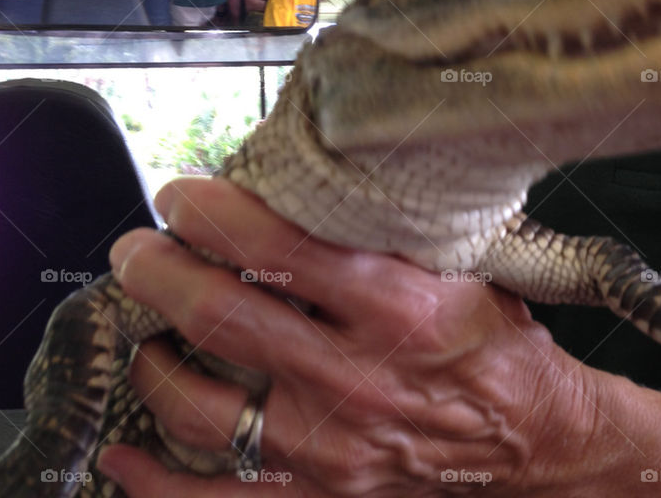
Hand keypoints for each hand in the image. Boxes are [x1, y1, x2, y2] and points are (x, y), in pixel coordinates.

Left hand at [99, 177, 607, 495]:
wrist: (535, 441)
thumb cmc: (497, 347)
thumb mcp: (462, 272)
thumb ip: (387, 239)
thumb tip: (307, 193)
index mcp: (397, 310)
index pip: (277, 249)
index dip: (211, 214)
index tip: (181, 196)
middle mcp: (355, 379)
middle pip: (220, 318)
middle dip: (158, 273)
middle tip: (137, 251)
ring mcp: (331, 446)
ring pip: (200, 408)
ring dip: (150, 364)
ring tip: (143, 335)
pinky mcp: (323, 493)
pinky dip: (158, 482)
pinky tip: (124, 455)